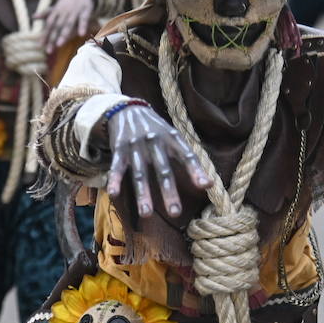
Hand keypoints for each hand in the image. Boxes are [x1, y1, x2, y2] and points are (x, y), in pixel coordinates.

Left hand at [37, 0, 95, 53]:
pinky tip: (81, 34)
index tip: (40, 45)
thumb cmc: (67, 2)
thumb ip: (45, 14)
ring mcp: (75, 11)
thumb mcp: (56, 7)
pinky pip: (83, 19)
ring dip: (64, 34)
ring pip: (68, 24)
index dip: (45, 35)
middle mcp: (64, 12)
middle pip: (57, 26)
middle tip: (48, 50)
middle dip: (52, 38)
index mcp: (56, 12)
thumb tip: (33, 17)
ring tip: (59, 44)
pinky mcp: (85, 10)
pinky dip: (82, 26)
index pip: (49, 25)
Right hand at [105, 104, 211, 218]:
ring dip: (143, 193)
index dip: (196, 170)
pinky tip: (113, 193)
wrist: (128, 109)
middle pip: (163, 170)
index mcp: (172, 138)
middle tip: (175, 213)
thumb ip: (189, 160)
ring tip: (146, 214)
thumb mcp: (173, 137)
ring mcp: (136, 145)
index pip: (187, 155)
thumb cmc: (156, 129)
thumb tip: (210, 185)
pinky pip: (117, 166)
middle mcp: (155, 141)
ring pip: (140, 173)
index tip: (205, 186)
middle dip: (169, 191)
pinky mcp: (119, 148)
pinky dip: (115, 180)